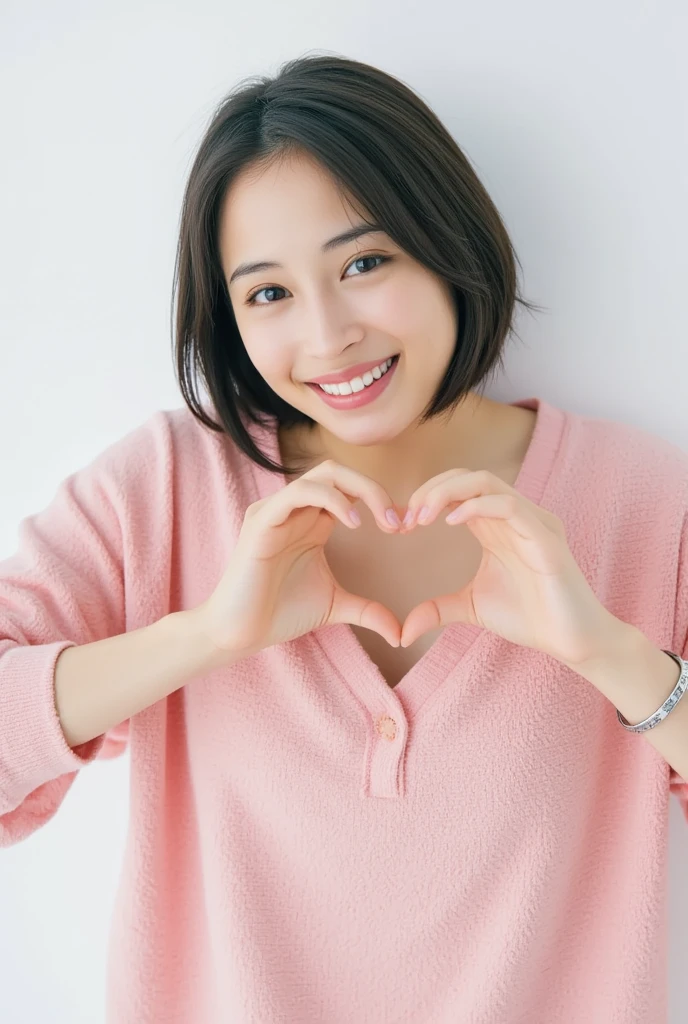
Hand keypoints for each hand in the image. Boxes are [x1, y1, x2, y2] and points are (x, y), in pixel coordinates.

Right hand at [195, 460, 403, 660]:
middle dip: (373, 488)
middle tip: (396, 520)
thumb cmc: (280, 613)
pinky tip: (354, 524)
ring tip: (382, 520)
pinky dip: (331, 500)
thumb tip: (401, 633)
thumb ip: (368, 611)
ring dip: (360, 490)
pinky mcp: (261, 521)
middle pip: (338, 472)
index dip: (380, 499)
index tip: (406, 526)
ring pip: (322, 474)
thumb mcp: (335, 606)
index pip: (348, 488)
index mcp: (312, 520)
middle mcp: (294, 509)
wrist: (240, 632)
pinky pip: (298, 493)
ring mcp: (276, 511)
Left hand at [398, 468, 616, 664]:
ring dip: (448, 493)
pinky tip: (451, 523)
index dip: (427, 496)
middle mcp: (515, 516)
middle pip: (469, 477)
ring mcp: (533, 522)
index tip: (402, 523)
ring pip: (487, 482)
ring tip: (422, 516)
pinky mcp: (546, 538)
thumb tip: (404, 631)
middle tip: (408, 517)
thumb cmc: (530, 617)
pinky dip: (477, 507)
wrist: (572, 641)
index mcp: (497, 525)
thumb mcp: (472, 608)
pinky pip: (510, 506)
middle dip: (431, 489)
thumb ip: (438, 610)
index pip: (460, 487)